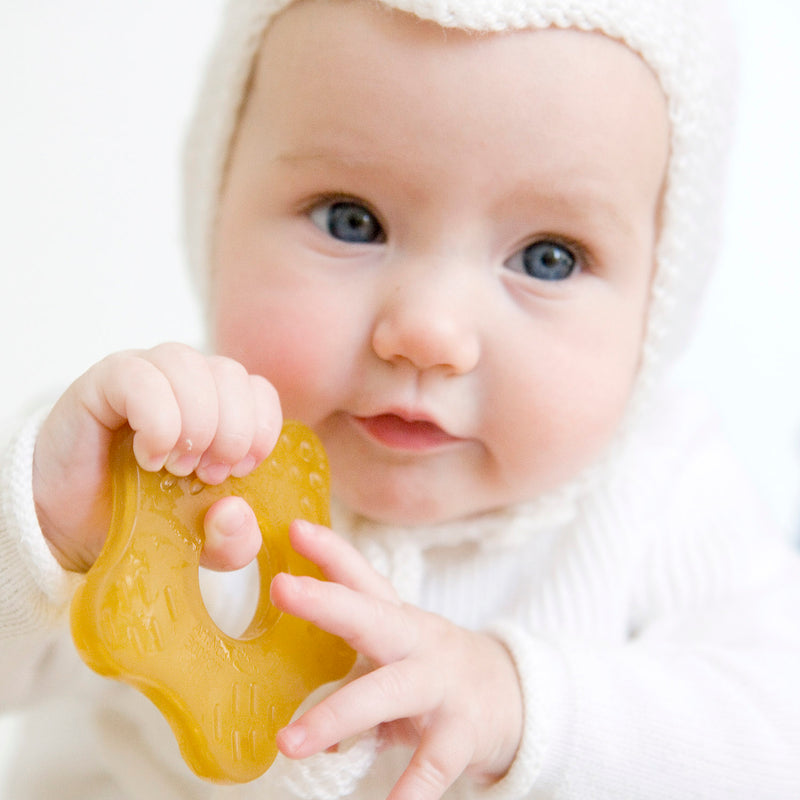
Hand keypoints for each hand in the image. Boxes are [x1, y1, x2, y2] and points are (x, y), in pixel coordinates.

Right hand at [33, 343, 279, 571]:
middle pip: (231, 373)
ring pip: (188, 365)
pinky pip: (140, 377)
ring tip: (178, 468)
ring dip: (196, 422)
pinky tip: (149, 457)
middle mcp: (186, 381)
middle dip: (232, 431)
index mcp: (220, 404)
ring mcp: (146, 374)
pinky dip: (156, 421)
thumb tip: (235, 514)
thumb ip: (233, 538)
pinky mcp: (104, 381)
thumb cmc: (146, 518)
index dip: (261, 428)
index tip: (243, 470)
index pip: (259, 389)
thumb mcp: (202, 541)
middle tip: (209, 475)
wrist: (73, 527)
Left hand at [271, 521, 523, 799]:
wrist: (514, 697)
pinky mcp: (462, 731)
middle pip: (371, 616)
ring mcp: (440, 685)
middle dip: (327, 601)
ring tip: (290, 742)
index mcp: (396, 621)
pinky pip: (433, 762)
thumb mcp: (393, 659)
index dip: (329, 552)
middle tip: (282, 587)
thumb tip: (299, 722)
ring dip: (338, 714)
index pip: (361, 578)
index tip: (293, 526)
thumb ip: (345, 680)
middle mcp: (417, 642)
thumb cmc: (432, 672)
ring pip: (388, 692)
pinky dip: (411, 786)